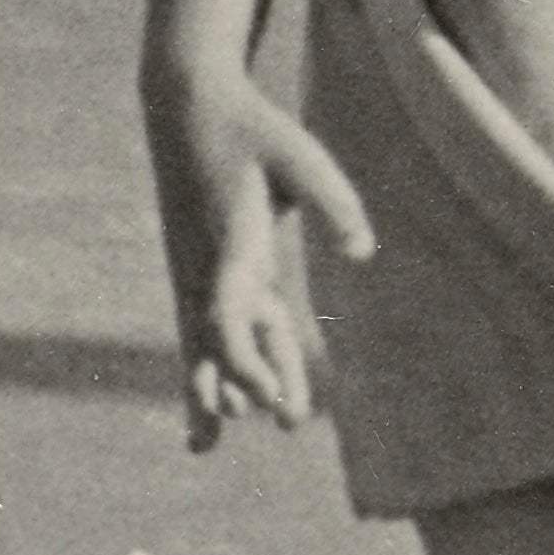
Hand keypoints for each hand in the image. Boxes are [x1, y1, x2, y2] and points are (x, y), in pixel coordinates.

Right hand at [139, 65, 371, 450]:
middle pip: (219, 347)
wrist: (188, 106)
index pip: (228, 324)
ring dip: (209, 390)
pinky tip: (202, 399)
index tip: (267, 403)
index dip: (245, 367)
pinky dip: (203, 365)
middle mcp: (204, 269)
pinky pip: (199, 329)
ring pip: (199, 346)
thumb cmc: (254, 130)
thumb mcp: (302, 156)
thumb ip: (336, 203)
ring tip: (203, 449)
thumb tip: (365, 253)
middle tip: (290, 423)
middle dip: (248, 386)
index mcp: (231, 247)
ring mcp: (193, 272)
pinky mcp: (196, 269)